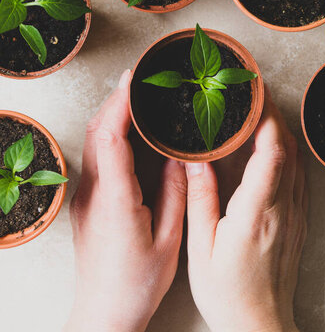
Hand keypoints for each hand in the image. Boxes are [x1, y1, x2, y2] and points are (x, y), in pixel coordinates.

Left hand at [65, 70, 186, 331]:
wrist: (103, 311)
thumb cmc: (137, 283)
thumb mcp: (169, 239)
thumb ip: (175, 193)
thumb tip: (178, 157)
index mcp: (117, 200)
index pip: (111, 137)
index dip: (120, 104)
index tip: (134, 81)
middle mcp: (95, 192)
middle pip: (96, 131)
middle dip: (115, 99)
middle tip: (136, 77)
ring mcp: (86, 196)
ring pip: (92, 140)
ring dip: (109, 113)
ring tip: (131, 94)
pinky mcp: (86, 201)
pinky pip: (94, 154)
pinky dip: (107, 131)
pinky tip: (124, 127)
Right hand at [185, 86, 307, 331]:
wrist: (259, 326)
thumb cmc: (227, 293)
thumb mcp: (202, 248)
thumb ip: (200, 199)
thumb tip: (195, 159)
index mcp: (256, 213)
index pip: (271, 154)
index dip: (266, 119)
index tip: (255, 94)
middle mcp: (282, 209)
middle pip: (288, 148)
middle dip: (273, 114)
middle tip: (254, 91)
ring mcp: (294, 214)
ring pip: (297, 158)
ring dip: (281, 129)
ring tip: (260, 109)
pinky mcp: (298, 220)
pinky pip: (299, 174)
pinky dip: (288, 150)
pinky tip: (274, 143)